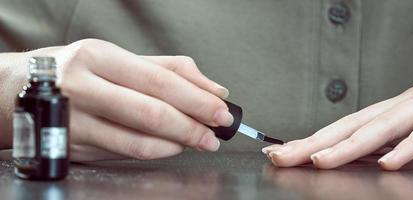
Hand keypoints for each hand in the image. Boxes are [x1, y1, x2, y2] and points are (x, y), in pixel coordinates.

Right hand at [4, 39, 232, 160]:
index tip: (221, 111)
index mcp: (99, 57)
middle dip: (192, 127)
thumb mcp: (117, 58)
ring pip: (138, 142)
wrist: (14, 90)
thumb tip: (214, 89)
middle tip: (214, 134)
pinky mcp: (72, 147)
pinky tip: (170, 146)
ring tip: (197, 141)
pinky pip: (123, 155)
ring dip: (177, 145)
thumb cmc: (76, 70)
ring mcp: (74, 121)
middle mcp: (83, 87)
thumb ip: (169, 70)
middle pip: (151, 114)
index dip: (197, 100)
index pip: (160, 81)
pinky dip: (155, 152)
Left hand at [263, 72, 412, 169]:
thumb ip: (389, 146)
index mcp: (390, 112)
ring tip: (321, 159)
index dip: (311, 141)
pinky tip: (391, 162)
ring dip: (349, 144)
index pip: (343, 129)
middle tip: (282, 156)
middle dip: (313, 142)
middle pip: (351, 126)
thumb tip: (358, 158)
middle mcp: (402, 105)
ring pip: (383, 126)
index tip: (281, 152)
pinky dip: (411, 146)